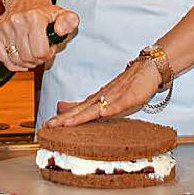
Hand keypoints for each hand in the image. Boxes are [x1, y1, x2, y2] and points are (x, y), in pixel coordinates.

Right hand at [0, 0, 79, 71]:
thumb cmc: (44, 11)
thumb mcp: (62, 14)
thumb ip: (69, 22)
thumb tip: (60, 30)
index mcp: (34, 17)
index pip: (40, 51)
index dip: (48, 54)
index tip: (49, 48)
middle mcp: (17, 21)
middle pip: (27, 57)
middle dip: (37, 59)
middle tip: (41, 52)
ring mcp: (5, 27)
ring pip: (15, 59)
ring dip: (26, 62)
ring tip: (32, 54)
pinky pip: (2, 57)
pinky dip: (12, 63)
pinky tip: (21, 58)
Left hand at [44, 60, 160, 127]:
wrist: (146, 68)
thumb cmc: (128, 84)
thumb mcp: (106, 96)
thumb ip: (88, 105)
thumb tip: (66, 108)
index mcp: (96, 99)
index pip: (76, 110)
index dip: (62, 118)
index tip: (47, 125)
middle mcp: (101, 97)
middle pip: (80, 110)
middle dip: (63, 119)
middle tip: (47, 126)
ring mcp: (114, 97)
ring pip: (94, 108)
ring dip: (79, 116)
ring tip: (65, 124)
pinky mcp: (128, 97)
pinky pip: (116, 105)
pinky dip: (107, 110)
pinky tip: (99, 114)